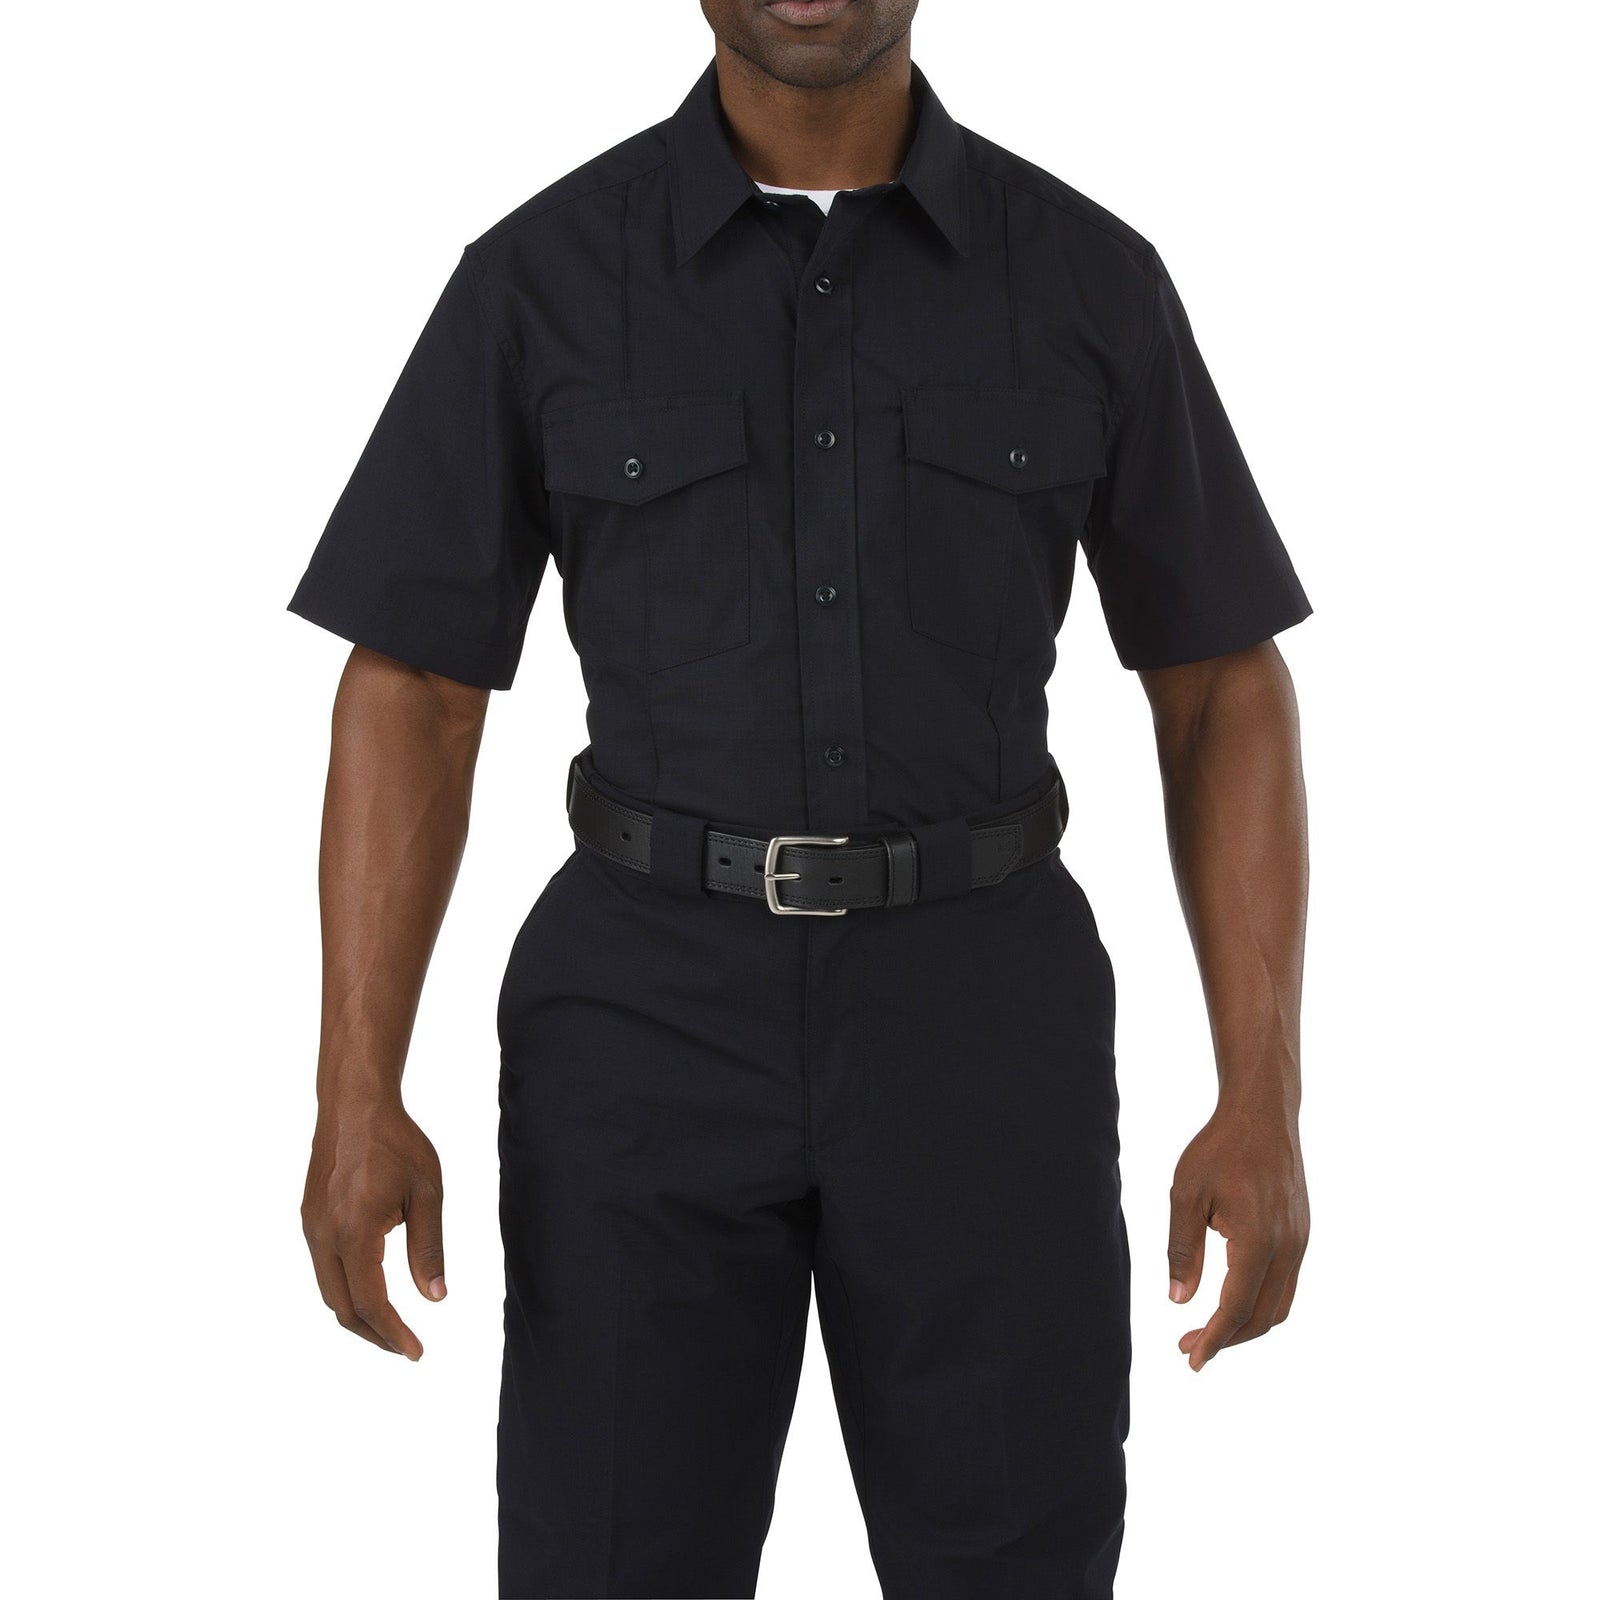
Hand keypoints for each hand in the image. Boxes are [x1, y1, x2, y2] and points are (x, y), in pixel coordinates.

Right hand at [301, 1100, 446, 1358]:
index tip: (416, 1353)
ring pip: (329, 1292)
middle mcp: (324, 1236)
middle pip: (343, 1308)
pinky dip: (346, 1290)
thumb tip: (435, 1298)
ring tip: (391, 1326)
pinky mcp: (309, 1219)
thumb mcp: (427, 1193)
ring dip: (358, 1315)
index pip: (371, 1302)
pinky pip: (324, 1269)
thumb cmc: (397, 1143)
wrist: (355, 1105)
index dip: (393, 1333)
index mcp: (354, 1232)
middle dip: (374, 1334)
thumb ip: (429, 1248)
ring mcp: (312, 1229)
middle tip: (406, 1347)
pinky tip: (371, 1288)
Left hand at [1166, 1102, 1308, 1370]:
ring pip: (1279, 1304)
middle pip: (1262, 1316)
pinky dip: (1260, 1303)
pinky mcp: (1301, 1233)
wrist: (1263, 1114)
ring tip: (1210, 1331)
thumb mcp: (1187, 1194)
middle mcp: (1288, 1247)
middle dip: (1228, 1339)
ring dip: (1246, 1324)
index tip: (1191, 1359)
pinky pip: (1286, 1283)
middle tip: (1190, 1347)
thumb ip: (1183, 1249)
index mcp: (1258, 1240)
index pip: (1236, 1307)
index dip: (1214, 1339)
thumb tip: (1179, 1300)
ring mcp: (1300, 1241)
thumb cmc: (1219, 1148)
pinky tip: (1233, 1299)